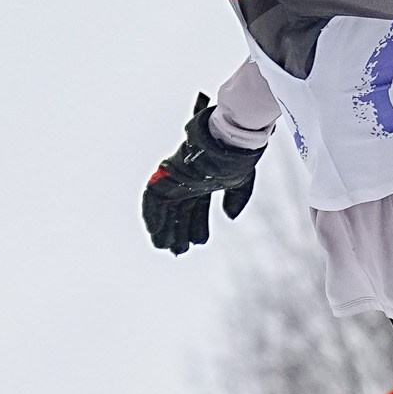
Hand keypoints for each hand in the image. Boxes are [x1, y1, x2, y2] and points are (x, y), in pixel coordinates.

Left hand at [143, 93, 264, 253]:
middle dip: (179, 232)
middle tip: (179, 251)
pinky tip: (154, 232)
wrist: (228, 142)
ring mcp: (175, 178)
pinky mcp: (165, 175)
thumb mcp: (240, 183)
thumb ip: (235, 200)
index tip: (197, 243)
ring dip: (163, 228)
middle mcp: (188, 182)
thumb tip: (229, 217)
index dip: (197, 227)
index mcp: (204, 183)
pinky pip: (152, 197)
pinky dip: (151, 215)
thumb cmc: (235, 157)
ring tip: (165, 247)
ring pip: (164, 208)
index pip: (196, 209)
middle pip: (179, 212)